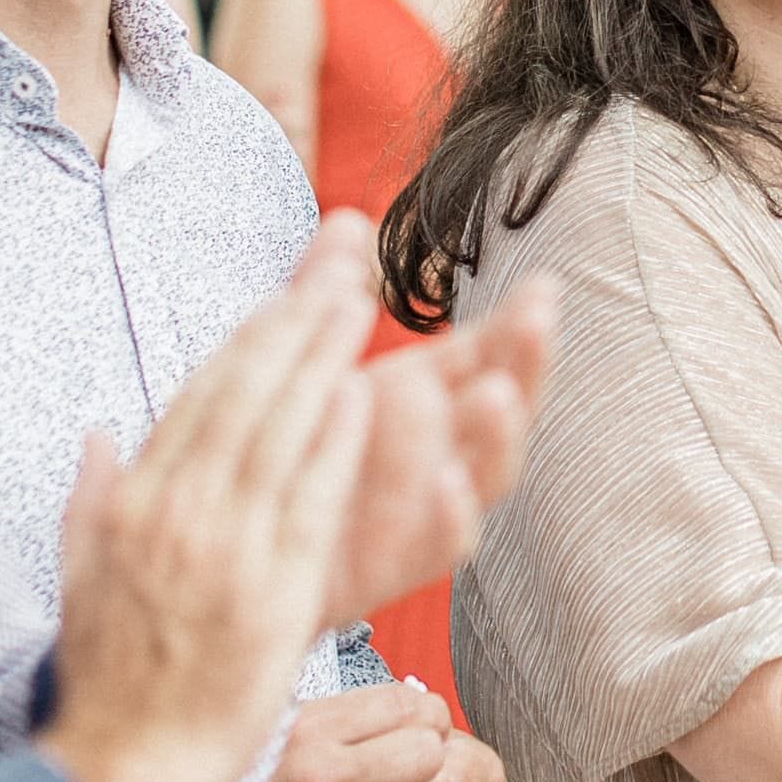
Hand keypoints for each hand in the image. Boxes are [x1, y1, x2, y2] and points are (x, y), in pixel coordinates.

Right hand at [37, 228, 378, 781]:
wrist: (120, 768)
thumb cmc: (109, 679)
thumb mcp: (82, 573)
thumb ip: (89, 495)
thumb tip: (94, 434)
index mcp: (132, 501)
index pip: (197, 399)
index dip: (246, 341)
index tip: (284, 296)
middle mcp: (173, 512)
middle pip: (241, 395)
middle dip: (291, 325)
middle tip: (336, 268)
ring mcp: (221, 547)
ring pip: (278, 431)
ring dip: (320, 362)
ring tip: (357, 306)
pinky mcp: (268, 588)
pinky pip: (307, 499)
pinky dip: (335, 443)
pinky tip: (365, 395)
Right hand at [223, 684, 512, 781]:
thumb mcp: (264, 732)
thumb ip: (324, 714)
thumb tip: (391, 695)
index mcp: (306, 728)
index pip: (406, 705)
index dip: (422, 719)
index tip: (418, 731)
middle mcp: (322, 777)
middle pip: (428, 755)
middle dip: (423, 767)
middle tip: (405, 780)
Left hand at [318, 250, 554, 632]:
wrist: (240, 548)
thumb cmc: (291, 448)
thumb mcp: (303, 363)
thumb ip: (324, 294)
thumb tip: (346, 219)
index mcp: (427, 394)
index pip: (488, 352)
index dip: (520, 323)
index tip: (542, 287)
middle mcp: (440, 447)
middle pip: (503, 404)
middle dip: (525, 363)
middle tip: (535, 322)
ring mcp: (426, 506)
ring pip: (485, 472)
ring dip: (497, 434)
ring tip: (493, 394)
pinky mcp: (399, 561)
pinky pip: (441, 543)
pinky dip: (451, 514)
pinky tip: (448, 482)